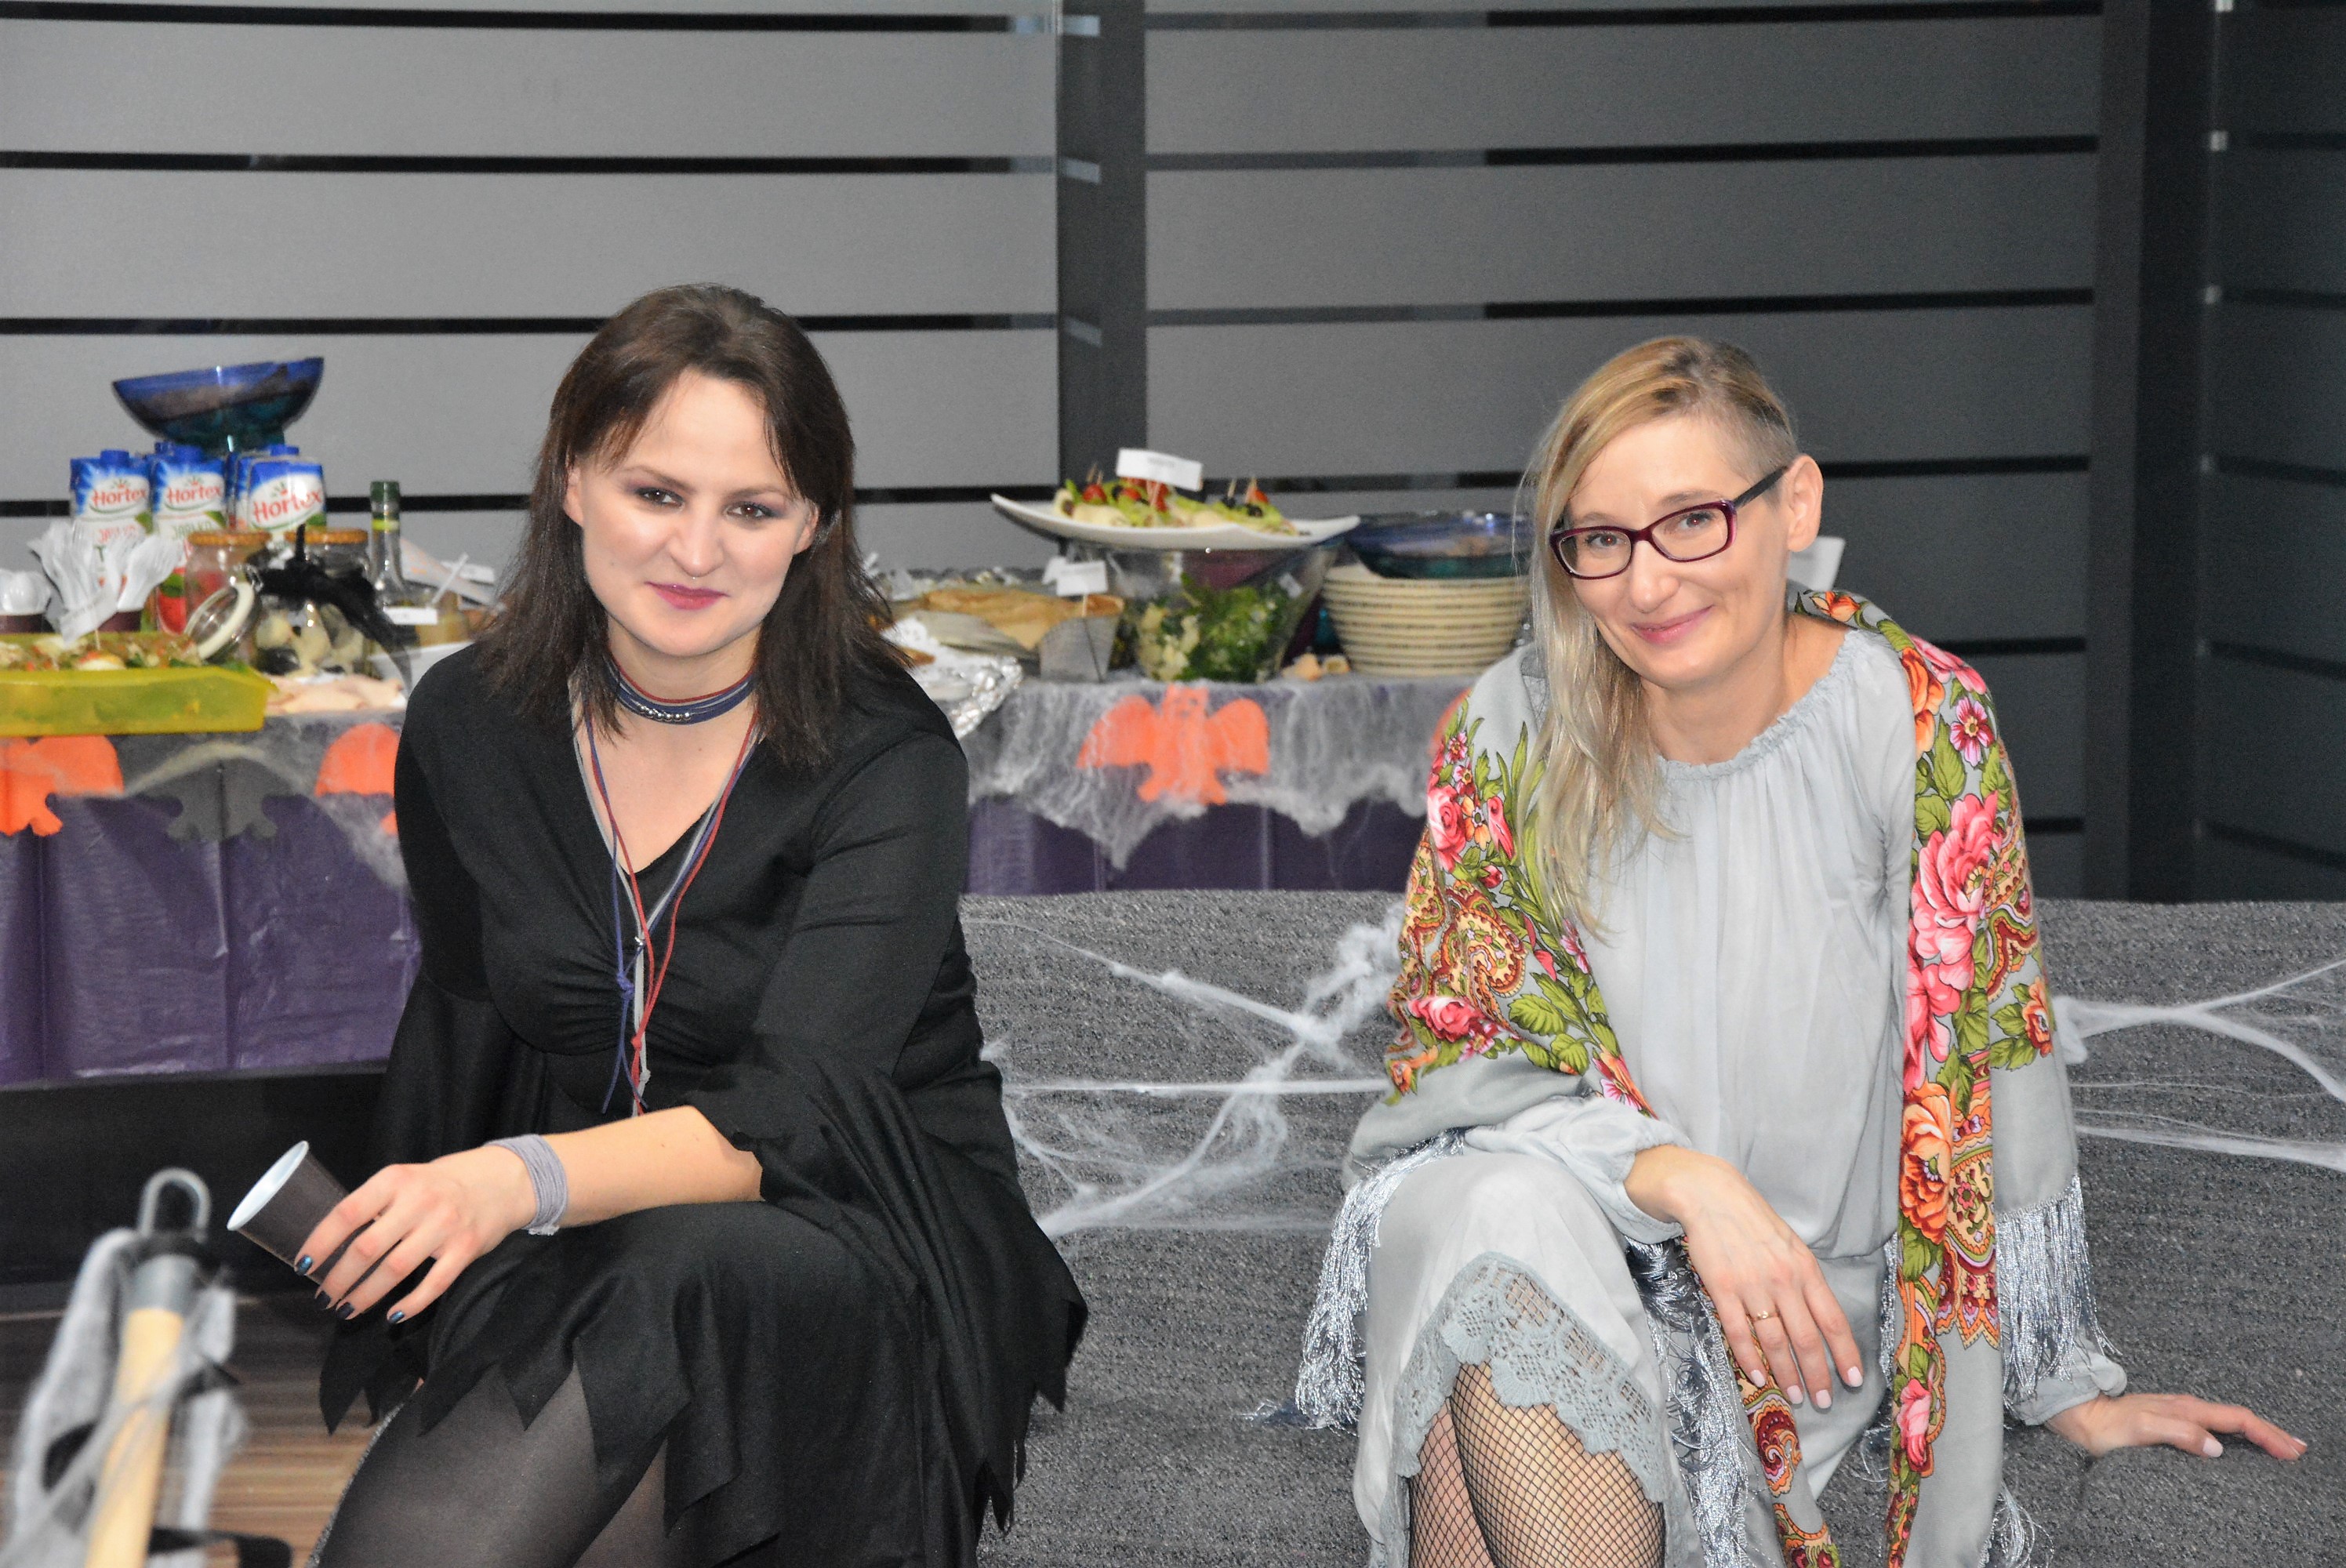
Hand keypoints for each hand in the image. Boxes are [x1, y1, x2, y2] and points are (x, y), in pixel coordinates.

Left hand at [298, 1146, 538, 1324]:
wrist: (501, 1181)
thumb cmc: (440, 1184)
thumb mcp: (405, 1180)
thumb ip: (375, 1206)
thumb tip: (332, 1245)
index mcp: (396, 1180)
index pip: (348, 1213)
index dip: (321, 1242)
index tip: (303, 1265)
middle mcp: (420, 1201)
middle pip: (368, 1248)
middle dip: (339, 1278)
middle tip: (325, 1297)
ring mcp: (445, 1225)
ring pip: (395, 1270)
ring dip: (365, 1295)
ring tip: (347, 1308)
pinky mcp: (466, 1248)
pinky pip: (433, 1284)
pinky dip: (409, 1303)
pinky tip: (392, 1313)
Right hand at [1626, 1144, 1863, 1408]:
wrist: (1711, 1196)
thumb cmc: (1754, 1222)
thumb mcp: (1791, 1246)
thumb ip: (1805, 1280)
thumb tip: (1819, 1319)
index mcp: (1805, 1269)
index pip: (1833, 1320)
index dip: (1845, 1353)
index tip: (1853, 1379)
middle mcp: (1783, 1280)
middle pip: (1807, 1338)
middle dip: (1818, 1375)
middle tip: (1823, 1401)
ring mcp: (1752, 1286)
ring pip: (1775, 1340)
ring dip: (1787, 1373)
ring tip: (1794, 1395)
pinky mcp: (1722, 1289)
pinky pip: (1739, 1332)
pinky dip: (1750, 1358)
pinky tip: (1758, 1376)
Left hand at [2046, 1393, 2306, 1461]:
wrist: (2079, 1418)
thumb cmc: (2107, 1429)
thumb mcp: (2141, 1431)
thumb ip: (2178, 1434)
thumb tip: (2216, 1447)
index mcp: (2186, 1409)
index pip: (2236, 1419)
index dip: (2266, 1433)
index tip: (2290, 1450)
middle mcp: (2186, 1407)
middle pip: (2238, 1417)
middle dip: (2270, 1431)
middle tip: (2298, 1449)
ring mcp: (2179, 1411)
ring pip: (2227, 1419)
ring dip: (2256, 1431)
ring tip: (2279, 1444)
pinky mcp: (2171, 1419)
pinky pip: (2214, 1424)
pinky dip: (2235, 1432)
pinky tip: (2239, 1441)